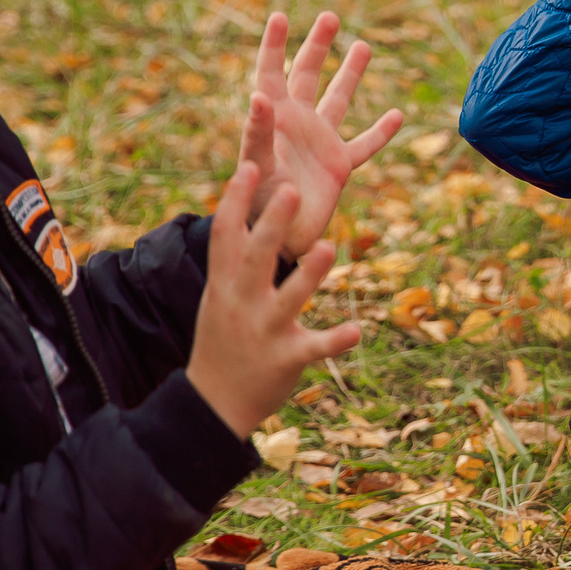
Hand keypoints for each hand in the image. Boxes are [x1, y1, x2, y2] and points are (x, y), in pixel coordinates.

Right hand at [186, 163, 360, 438]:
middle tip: (290, 189)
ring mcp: (263, 330)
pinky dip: (336, 340)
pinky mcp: (286, 358)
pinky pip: (314, 347)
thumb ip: (234, 259)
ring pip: (288, 298)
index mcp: (224, 284)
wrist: (213, 404)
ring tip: (328, 246)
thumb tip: (239, 213)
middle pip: (256, 257)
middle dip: (272, 224)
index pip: (226, 235)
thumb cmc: (223, 340)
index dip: (235, 200)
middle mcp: (241, 303)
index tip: (249, 166)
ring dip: (309, 274)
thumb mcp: (220, 297)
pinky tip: (357, 330)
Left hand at [235, 12, 401, 260]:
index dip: (275, 44)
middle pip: (307, 75)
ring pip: (338, 100)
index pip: (272, 71)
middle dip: (318, 46)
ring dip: (350, 74)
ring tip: (363, 46)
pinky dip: (381, 132)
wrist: (278, 237)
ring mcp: (320, 142)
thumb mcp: (257, 164)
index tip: (280, 16)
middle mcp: (297, 123)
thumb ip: (258, 132)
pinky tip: (398, 116)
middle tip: (330, 17)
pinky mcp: (339, 166)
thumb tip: (259, 95)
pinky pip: (364, 145)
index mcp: (273, 118)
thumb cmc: (259, 203)